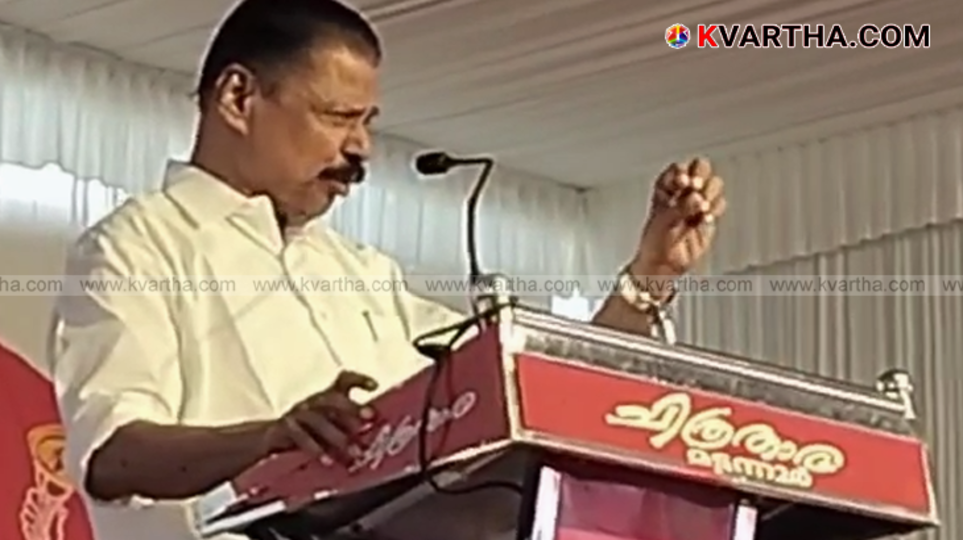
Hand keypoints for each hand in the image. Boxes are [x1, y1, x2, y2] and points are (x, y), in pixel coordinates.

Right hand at [267, 371, 377, 461]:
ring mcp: (296, 415)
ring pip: (318, 421)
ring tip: (355, 453)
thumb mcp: (328, 427)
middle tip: (369, 419)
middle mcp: (312, 402)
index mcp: (325, 398)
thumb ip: (348, 428)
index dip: (358, 380)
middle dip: (351, 407)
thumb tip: (378, 439)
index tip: (374, 387)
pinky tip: (328, 461)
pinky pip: (300, 437)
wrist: (266, 442)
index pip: (342, 381)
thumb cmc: (306, 435)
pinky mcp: (282, 430)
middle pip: (332, 399)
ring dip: (338, 437)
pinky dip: (315, 449)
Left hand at [634, 157, 726, 277]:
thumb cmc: (654, 243)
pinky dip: (716, 209)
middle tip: (697, 187)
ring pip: (712, 185)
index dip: (684, 172)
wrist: (664, 265)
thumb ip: (681, 207)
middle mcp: (682, 192)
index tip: (684, 183)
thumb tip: (697, 198)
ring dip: (710, 192)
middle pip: (700, 169)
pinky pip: (718, 205)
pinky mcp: (707, 216)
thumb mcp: (663, 221)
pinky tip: (705, 219)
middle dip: (701, 176)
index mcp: (666, 188)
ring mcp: (696, 203)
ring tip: (702, 207)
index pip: (678, 168)